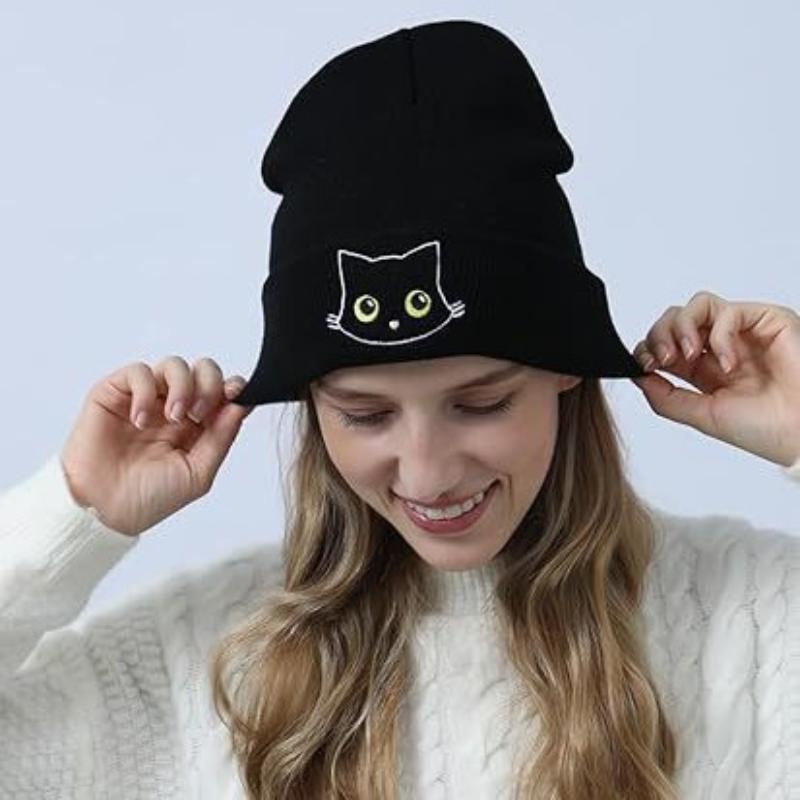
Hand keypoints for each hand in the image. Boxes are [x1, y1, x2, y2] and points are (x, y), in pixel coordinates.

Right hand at [60, 356, 254, 536]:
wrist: (103, 510)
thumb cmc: (149, 498)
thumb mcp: (198, 473)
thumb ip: (222, 437)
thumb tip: (243, 404)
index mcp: (197, 426)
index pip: (222, 392)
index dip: (233, 389)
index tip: (236, 394)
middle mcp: (174, 407)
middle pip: (203, 370)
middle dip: (210, 384)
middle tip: (199, 413)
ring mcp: (147, 399)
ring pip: (174, 365)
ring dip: (182, 387)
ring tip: (173, 418)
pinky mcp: (115, 394)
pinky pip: (138, 372)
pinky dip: (146, 392)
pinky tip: (140, 421)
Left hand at [631, 291, 799, 467]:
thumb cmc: (765, 430)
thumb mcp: (702, 416)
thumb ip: (666, 398)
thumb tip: (638, 376)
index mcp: (704, 368)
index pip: (665, 342)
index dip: (649, 348)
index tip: (645, 365)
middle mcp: (722, 346)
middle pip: (675, 318)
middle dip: (659, 335)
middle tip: (663, 359)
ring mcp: (744, 331)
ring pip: (697, 305)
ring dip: (682, 327)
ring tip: (689, 356)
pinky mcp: (768, 320)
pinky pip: (729, 311)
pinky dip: (721, 336)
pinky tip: (729, 364)